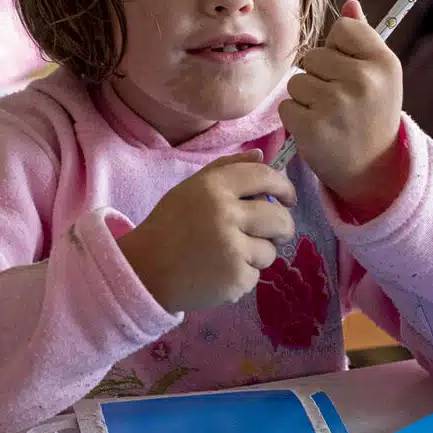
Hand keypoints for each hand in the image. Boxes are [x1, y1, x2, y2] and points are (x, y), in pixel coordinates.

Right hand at [117, 150, 296, 312]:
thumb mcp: (191, 189)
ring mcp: (232, 247)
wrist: (146, 271)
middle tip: (274, 233)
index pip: (264, 176)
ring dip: (258, 254)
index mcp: (214, 187)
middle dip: (283, 228)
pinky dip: (243, 275)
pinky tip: (220, 272)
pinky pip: (256, 275)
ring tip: (230, 255)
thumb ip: (226, 168)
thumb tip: (262, 155)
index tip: (287, 198)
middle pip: (279, 218)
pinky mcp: (235, 278)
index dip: (284, 186)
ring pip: (270, 250)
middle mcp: (225, 213)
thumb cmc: (170, 226)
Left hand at [278, 0, 405, 217]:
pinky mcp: (313, 126)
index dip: (339, 50)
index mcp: (384, 63)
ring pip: (297, 80)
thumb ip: (364, 39)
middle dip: (319, 76)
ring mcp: (337, 104)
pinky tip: (317, 129)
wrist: (371, 168)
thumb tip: (350, 5)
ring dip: (306, 98)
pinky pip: (286, 105)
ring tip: (329, 115)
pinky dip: (295, 118)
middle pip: (314, 55)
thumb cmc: (373, 115)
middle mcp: (363, 80)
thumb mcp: (380, 76)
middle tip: (340, 101)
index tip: (350, 72)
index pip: (343, 29)